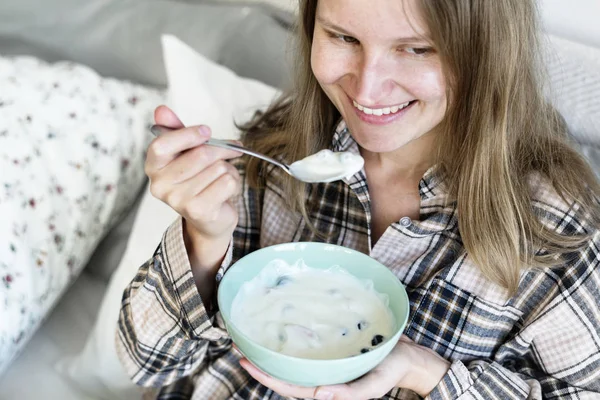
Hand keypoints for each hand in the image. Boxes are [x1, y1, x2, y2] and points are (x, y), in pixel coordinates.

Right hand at [146, 105, 241, 240]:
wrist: (210, 219)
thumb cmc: (198, 180)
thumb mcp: (186, 153)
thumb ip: (176, 131)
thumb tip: (161, 110)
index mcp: (153, 167)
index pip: (162, 144)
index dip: (187, 134)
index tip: (206, 131)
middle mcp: (160, 185)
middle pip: (200, 154)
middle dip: (221, 149)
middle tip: (231, 150)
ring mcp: (178, 200)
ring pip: (218, 167)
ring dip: (228, 169)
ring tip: (220, 178)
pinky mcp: (198, 210)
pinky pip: (227, 181)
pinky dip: (233, 181)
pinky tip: (224, 190)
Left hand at [238, 336, 450, 399]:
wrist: (410, 358)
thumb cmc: (393, 370)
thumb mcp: (375, 384)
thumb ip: (350, 394)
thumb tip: (319, 395)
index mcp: (328, 389)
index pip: (289, 388)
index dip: (265, 376)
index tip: (245, 360)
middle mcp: (322, 379)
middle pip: (284, 375)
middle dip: (259, 362)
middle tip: (237, 341)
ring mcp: (325, 367)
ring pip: (292, 364)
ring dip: (271, 353)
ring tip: (251, 336)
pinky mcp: (331, 355)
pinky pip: (305, 353)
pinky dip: (289, 345)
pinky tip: (281, 331)